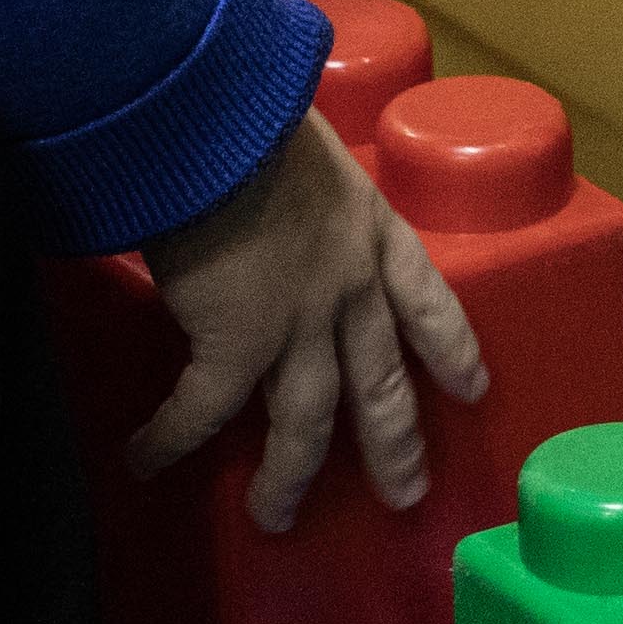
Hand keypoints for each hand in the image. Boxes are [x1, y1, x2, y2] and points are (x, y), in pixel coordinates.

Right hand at [129, 104, 492, 533]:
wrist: (220, 118)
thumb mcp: (303, 136)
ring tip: (277, 518)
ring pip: (305, 421)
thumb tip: (262, 168)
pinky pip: (204, 410)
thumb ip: (298, 172)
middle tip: (405, 494)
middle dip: (393, 444)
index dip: (451, 348)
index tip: (475, 389)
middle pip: (380, 384)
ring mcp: (297, 323)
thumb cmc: (253, 105)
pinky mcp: (235, 343)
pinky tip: (147, 460)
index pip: (428, 299)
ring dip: (291, 475)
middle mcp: (348, 286)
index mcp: (371, 228)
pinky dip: (172, 437)